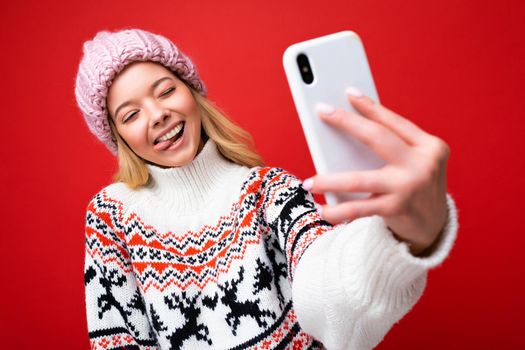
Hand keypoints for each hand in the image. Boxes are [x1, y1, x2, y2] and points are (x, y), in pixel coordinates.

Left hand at [302, 87, 449, 255]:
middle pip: (377, 138)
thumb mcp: (415, 161)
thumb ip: (392, 146)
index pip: (394, 121)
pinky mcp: (397, 209)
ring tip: (309, 183)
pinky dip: (338, 211)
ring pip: (359, 179)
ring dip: (329, 181)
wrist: (434, 226)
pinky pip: (358, 208)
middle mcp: (423, 164)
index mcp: (429, 146)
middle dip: (346, 122)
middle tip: (322, 112)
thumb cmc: (415, 185)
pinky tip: (323, 211)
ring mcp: (409, 187)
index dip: (370, 106)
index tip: (349, 92)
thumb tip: (348, 129)